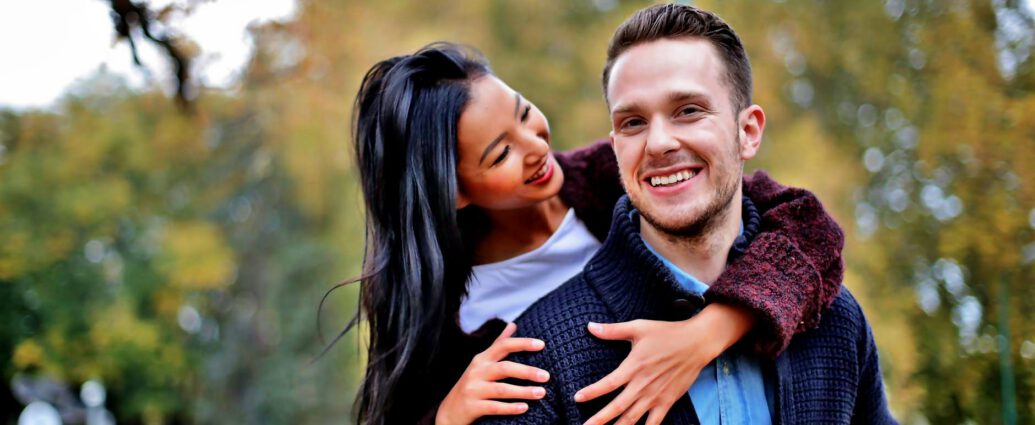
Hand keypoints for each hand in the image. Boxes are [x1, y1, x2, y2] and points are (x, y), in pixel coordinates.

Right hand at [435, 322, 550, 424]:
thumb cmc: (473, 384)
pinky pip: (494, 406)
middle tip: (547, 376)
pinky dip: (510, 408)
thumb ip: (498, 344)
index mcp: (481, 359)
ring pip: (501, 389)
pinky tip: (525, 408)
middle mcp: (476, 371)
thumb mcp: (482, 363)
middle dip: (527, 371)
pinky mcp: (472, 406)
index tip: (542, 344)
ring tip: (542, 393)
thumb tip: (513, 324)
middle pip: (504, 368)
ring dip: (523, 391)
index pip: (503, 346)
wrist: (449, 413)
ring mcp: (473, 389)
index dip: (522, 343)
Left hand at [574, 304, 754, 424]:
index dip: (591, 392)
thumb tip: (589, 326)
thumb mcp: (639, 327)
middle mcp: (643, 385)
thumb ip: (613, 330)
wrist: (697, 343)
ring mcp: (656, 396)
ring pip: (633, 419)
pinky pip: (654, 423)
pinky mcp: (667, 402)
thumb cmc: (667, 333)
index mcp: (634, 367)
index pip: (608, 383)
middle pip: (617, 407)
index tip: (576, 398)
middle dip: (599, 419)